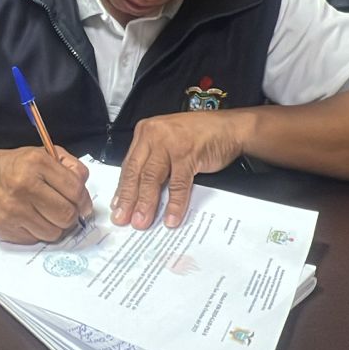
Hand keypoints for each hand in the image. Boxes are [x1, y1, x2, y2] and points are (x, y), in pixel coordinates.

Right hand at [0, 145, 91, 243]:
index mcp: (36, 162)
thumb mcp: (44, 154)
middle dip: (70, 215)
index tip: (82, 204)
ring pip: (54, 232)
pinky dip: (39, 231)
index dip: (83, 200)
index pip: (75, 189)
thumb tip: (85, 198)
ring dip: (55, 226)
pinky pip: (36, 239)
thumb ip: (71, 168)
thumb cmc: (15, 166)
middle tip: (64, 210)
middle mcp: (23, 185)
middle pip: (66, 215)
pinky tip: (31, 218)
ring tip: (46, 214)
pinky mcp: (5, 227)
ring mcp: (13, 209)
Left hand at [112, 112, 248, 229]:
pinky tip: (171, 217)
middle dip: (129, 199)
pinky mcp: (188, 154)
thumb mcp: (168, 141)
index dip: (122, 188)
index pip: (129, 164)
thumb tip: (139, 191)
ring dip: (146, 203)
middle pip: (136, 172)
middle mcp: (154, 135)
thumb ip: (153, 160)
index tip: (117, 206)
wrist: (230, 128)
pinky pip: (178, 184)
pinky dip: (175, 203)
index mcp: (145, 132)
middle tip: (122, 219)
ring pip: (152, 178)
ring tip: (141, 221)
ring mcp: (171, 144)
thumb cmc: (200, 135)